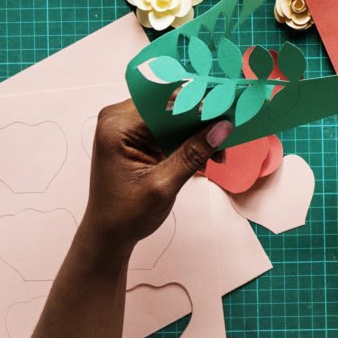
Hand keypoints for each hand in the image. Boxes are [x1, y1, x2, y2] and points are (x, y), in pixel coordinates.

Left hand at [79, 101, 226, 255]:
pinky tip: (207, 157)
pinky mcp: (139, 139)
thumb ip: (193, 153)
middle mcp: (120, 120)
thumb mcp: (163, 185)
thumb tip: (222, 128)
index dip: (196, 104)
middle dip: (200, 121)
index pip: (163, 102)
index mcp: (117, 125)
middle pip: (170, 107)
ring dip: (198, 133)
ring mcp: (129, 129)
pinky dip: (189, 142)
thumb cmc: (125, 214)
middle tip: (228, 132)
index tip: (225, 111)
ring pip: (173, 119)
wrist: (109, 235)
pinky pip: (170, 131)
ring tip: (219, 152)